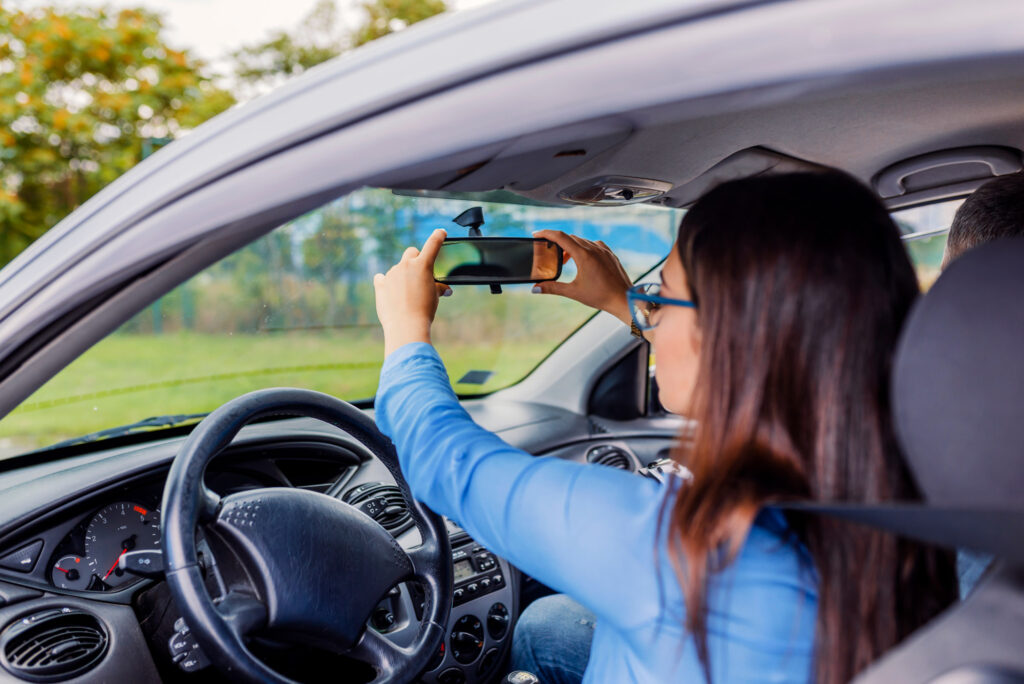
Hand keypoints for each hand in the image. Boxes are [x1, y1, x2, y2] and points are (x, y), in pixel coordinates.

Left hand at [374, 229, 451, 356]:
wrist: (406, 326)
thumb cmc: (424, 311)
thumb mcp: (434, 297)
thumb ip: (437, 288)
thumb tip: (445, 289)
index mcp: (423, 265)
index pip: (433, 244)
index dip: (438, 236)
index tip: (441, 232)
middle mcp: (406, 265)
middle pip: (411, 252)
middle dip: (416, 258)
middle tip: (419, 271)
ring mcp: (391, 273)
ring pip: (398, 268)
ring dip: (402, 275)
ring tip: (407, 295)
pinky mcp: (380, 284)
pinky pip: (381, 278)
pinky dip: (386, 282)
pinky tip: (389, 291)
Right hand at [531, 230, 632, 324]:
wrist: (624, 299)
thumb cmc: (600, 296)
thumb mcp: (573, 292)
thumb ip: (553, 288)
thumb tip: (535, 289)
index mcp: (583, 255)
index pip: (560, 237)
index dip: (546, 233)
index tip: (536, 234)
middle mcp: (594, 248)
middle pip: (570, 238)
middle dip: (558, 243)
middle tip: (550, 253)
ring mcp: (604, 250)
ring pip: (583, 241)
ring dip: (571, 246)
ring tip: (566, 260)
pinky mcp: (610, 254)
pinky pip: (594, 244)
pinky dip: (585, 248)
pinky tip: (584, 259)